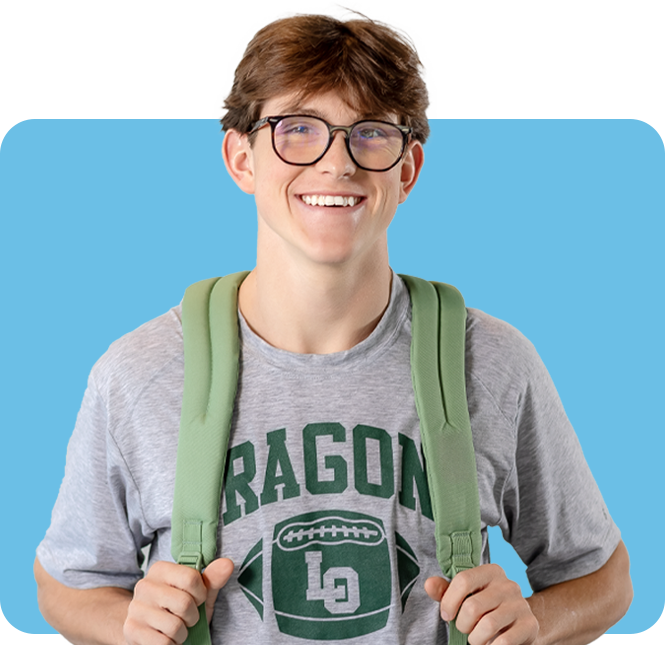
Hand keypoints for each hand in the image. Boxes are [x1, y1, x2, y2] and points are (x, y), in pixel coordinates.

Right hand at [124, 558, 233, 644]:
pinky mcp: (131, 630)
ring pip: (174, 626)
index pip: (191, 578)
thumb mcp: (198, 593)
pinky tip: (166, 638)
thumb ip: (213, 578)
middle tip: (186, 618)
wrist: (147, 626)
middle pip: (184, 604)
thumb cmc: (177, 607)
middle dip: (192, 617)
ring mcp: (135, 608)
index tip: (197, 599)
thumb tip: (227, 564)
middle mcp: (144, 585)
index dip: (200, 594)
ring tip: (176, 629)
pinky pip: (163, 643)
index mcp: (161, 569)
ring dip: (182, 634)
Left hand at [424, 564, 538, 644]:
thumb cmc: (486, 608)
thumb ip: (446, 590)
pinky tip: (490, 644)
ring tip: (477, 638)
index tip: (446, 615)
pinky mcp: (530, 625)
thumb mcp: (466, 596)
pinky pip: (504, 641)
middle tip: (465, 629)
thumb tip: (428, 584)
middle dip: (462, 624)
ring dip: (476, 639)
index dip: (449, 600)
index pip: (463, 580)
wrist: (520, 625)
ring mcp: (521, 604)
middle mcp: (508, 584)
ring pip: (487, 625)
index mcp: (491, 572)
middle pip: (473, 606)